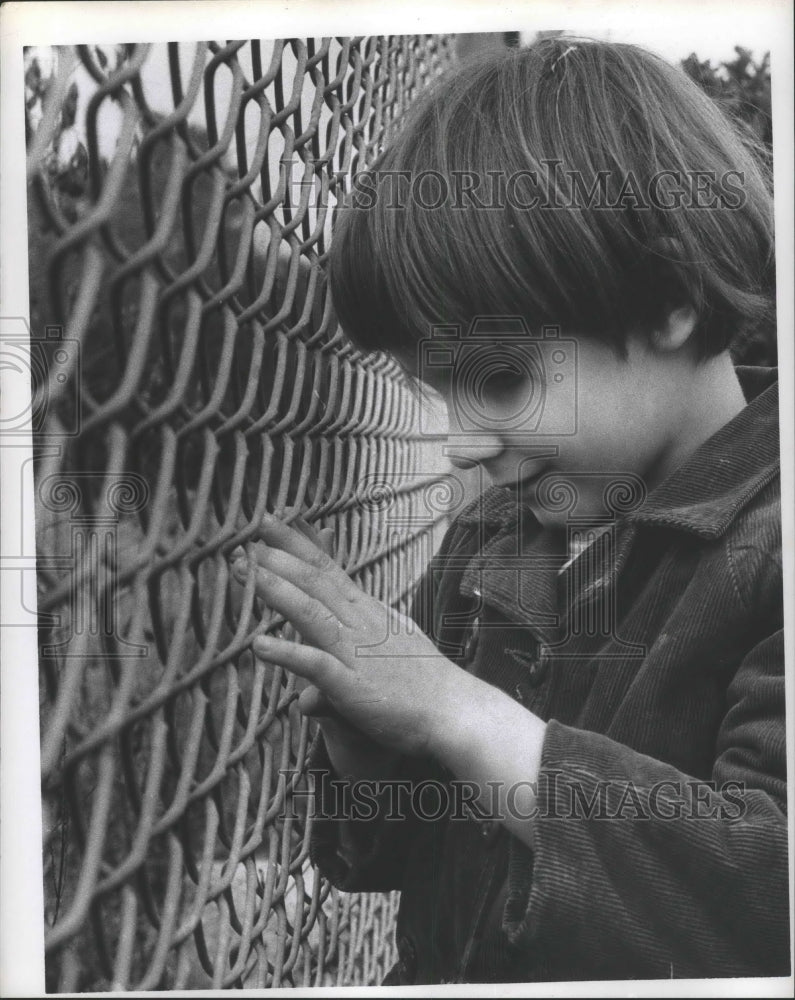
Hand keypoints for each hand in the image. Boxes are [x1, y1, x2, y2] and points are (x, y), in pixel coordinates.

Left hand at [231, 512, 462, 759]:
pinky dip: (288, 653)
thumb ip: (368, 621)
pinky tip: (259, 645)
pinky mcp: (354, 687)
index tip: (272, 522)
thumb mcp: (395, 637)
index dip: (298, 544)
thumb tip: (358, 604)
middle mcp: (363, 624)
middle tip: (248, 535)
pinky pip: (316, 666)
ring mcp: (358, 653)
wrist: (456, 713)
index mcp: (370, 612)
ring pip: (312, 613)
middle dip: (279, 557)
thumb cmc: (426, 681)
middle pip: (316, 582)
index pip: (329, 570)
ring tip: (246, 572)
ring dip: (277, 591)